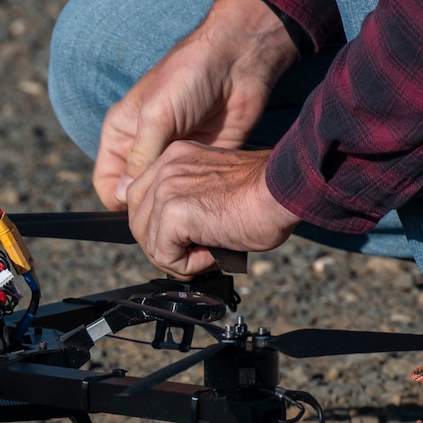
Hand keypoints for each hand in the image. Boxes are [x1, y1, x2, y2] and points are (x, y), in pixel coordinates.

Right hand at [94, 0, 300, 210]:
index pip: (107, 182)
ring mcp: (172, 157)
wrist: (237, 62)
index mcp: (122, 134)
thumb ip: (139, 158)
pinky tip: (203, 197)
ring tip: (185, 203)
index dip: (117, 200)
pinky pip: (190, 190)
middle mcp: (144, 149)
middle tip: (165, 211)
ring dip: (172, 204)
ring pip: (163, 196)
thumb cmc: (188, 77)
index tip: (139, 210)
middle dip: (147, 207)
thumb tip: (124, 197)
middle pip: (135, 194)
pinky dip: (194, 198)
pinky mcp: (199, 161)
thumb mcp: (156, 116)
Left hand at [126, 142, 299, 276]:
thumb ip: (189, 203)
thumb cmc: (264, 196)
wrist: (284, 192)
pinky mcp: (174, 212)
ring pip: (149, 241)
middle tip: (196, 253)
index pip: (142, 200)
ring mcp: (166, 188)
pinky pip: (165, 254)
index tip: (188, 239)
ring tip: (210, 252)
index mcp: (175, 158)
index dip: (160, 228)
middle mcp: (166, 167)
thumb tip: (172, 237)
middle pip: (138, 221)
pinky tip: (213, 253)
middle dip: (162, 246)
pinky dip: (189, 265)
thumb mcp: (215, 190)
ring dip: (177, 257)